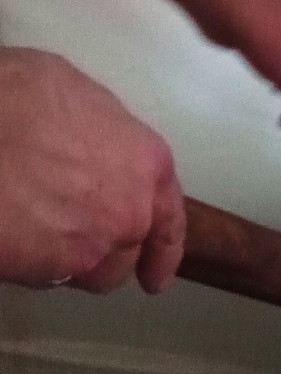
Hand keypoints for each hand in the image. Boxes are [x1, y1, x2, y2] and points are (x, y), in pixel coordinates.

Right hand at [0, 50, 185, 291]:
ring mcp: (96, 245)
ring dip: (72, 263)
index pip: (169, 216)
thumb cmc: (19, 100)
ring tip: (37, 235)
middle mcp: (132, 211)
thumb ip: (99, 133)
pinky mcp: (55, 269)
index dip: (164, 248)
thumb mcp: (74, 95)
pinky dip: (38, 267)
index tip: (156, 275)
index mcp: (146, 162)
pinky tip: (18, 242)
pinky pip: (51, 277)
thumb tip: (86, 141)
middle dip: (104, 249)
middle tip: (71, 235)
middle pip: (126, 249)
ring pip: (90, 272)